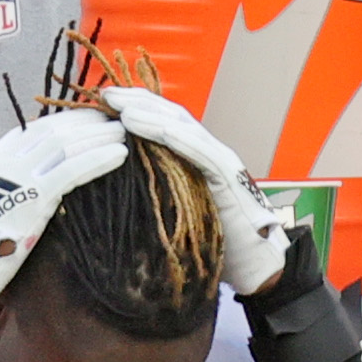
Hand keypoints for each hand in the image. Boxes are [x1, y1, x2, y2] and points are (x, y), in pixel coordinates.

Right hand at [0, 110, 127, 302]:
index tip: (83, 121)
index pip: (30, 132)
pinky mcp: (34, 197)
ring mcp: (17, 177)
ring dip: (96, 137)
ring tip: (120, 133)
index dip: (61, 123)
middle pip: (50, 132)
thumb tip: (35, 189)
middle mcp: (2, 162)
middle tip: (109, 120)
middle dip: (83, 124)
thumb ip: (7, 190)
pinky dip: (97, 159)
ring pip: (64, 146)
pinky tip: (119, 155)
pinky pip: (71, 170)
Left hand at [100, 87, 289, 294]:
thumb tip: (120, 190)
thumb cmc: (215, 246)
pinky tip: (157, 130)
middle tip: (106, 94)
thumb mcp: (177, 214)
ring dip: (153, 116)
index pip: (164, 122)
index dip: (136, 108)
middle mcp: (210, 153)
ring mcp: (223, 162)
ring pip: (185, 129)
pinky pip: (204, 153)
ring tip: (123, 109)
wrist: (256, 268)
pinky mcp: (232, 178)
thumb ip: (157, 195)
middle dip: (138, 102)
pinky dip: (181, 140)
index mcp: (195, 159)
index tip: (105, 102)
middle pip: (172, 116)